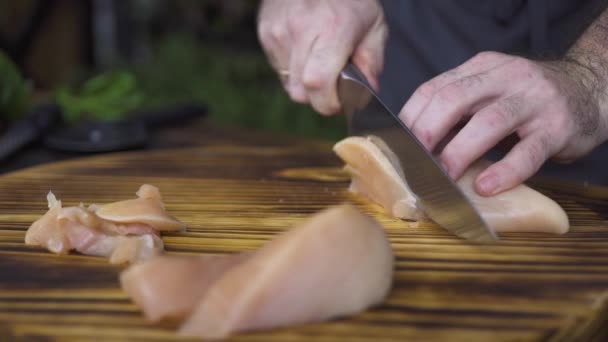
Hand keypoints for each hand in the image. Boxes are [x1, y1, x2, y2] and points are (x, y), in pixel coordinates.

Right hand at [257, 0, 386, 114]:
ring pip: (289, 84)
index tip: (339, 101)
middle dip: (318, 97)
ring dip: (305, 84)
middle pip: (300, 92)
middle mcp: (301, 30)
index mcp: (333, 29)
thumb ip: (372, 62)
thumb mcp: (374, 25)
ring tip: (319, 62)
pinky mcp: (266, 32)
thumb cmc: (350, 0)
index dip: (328, 103)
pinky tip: (305, 50)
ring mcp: (279, 31)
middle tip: (332, 86)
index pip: (318, 83)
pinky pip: (279, 69)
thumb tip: (367, 93)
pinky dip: (293, 69)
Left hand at [399, 51, 607, 195]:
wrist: (590, 91)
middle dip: (427, 130)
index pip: (436, 87)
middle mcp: (506, 78)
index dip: (411, 116)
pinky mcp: (557, 128)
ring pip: (490, 122)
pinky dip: (505, 170)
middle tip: (412, 161)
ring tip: (442, 177)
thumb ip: (458, 107)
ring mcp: (534, 101)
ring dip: (459, 152)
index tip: (395, 144)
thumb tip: (413, 143)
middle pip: (456, 98)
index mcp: (482, 68)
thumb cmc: (528, 100)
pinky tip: (486, 186)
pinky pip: (529, 151)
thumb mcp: (491, 90)